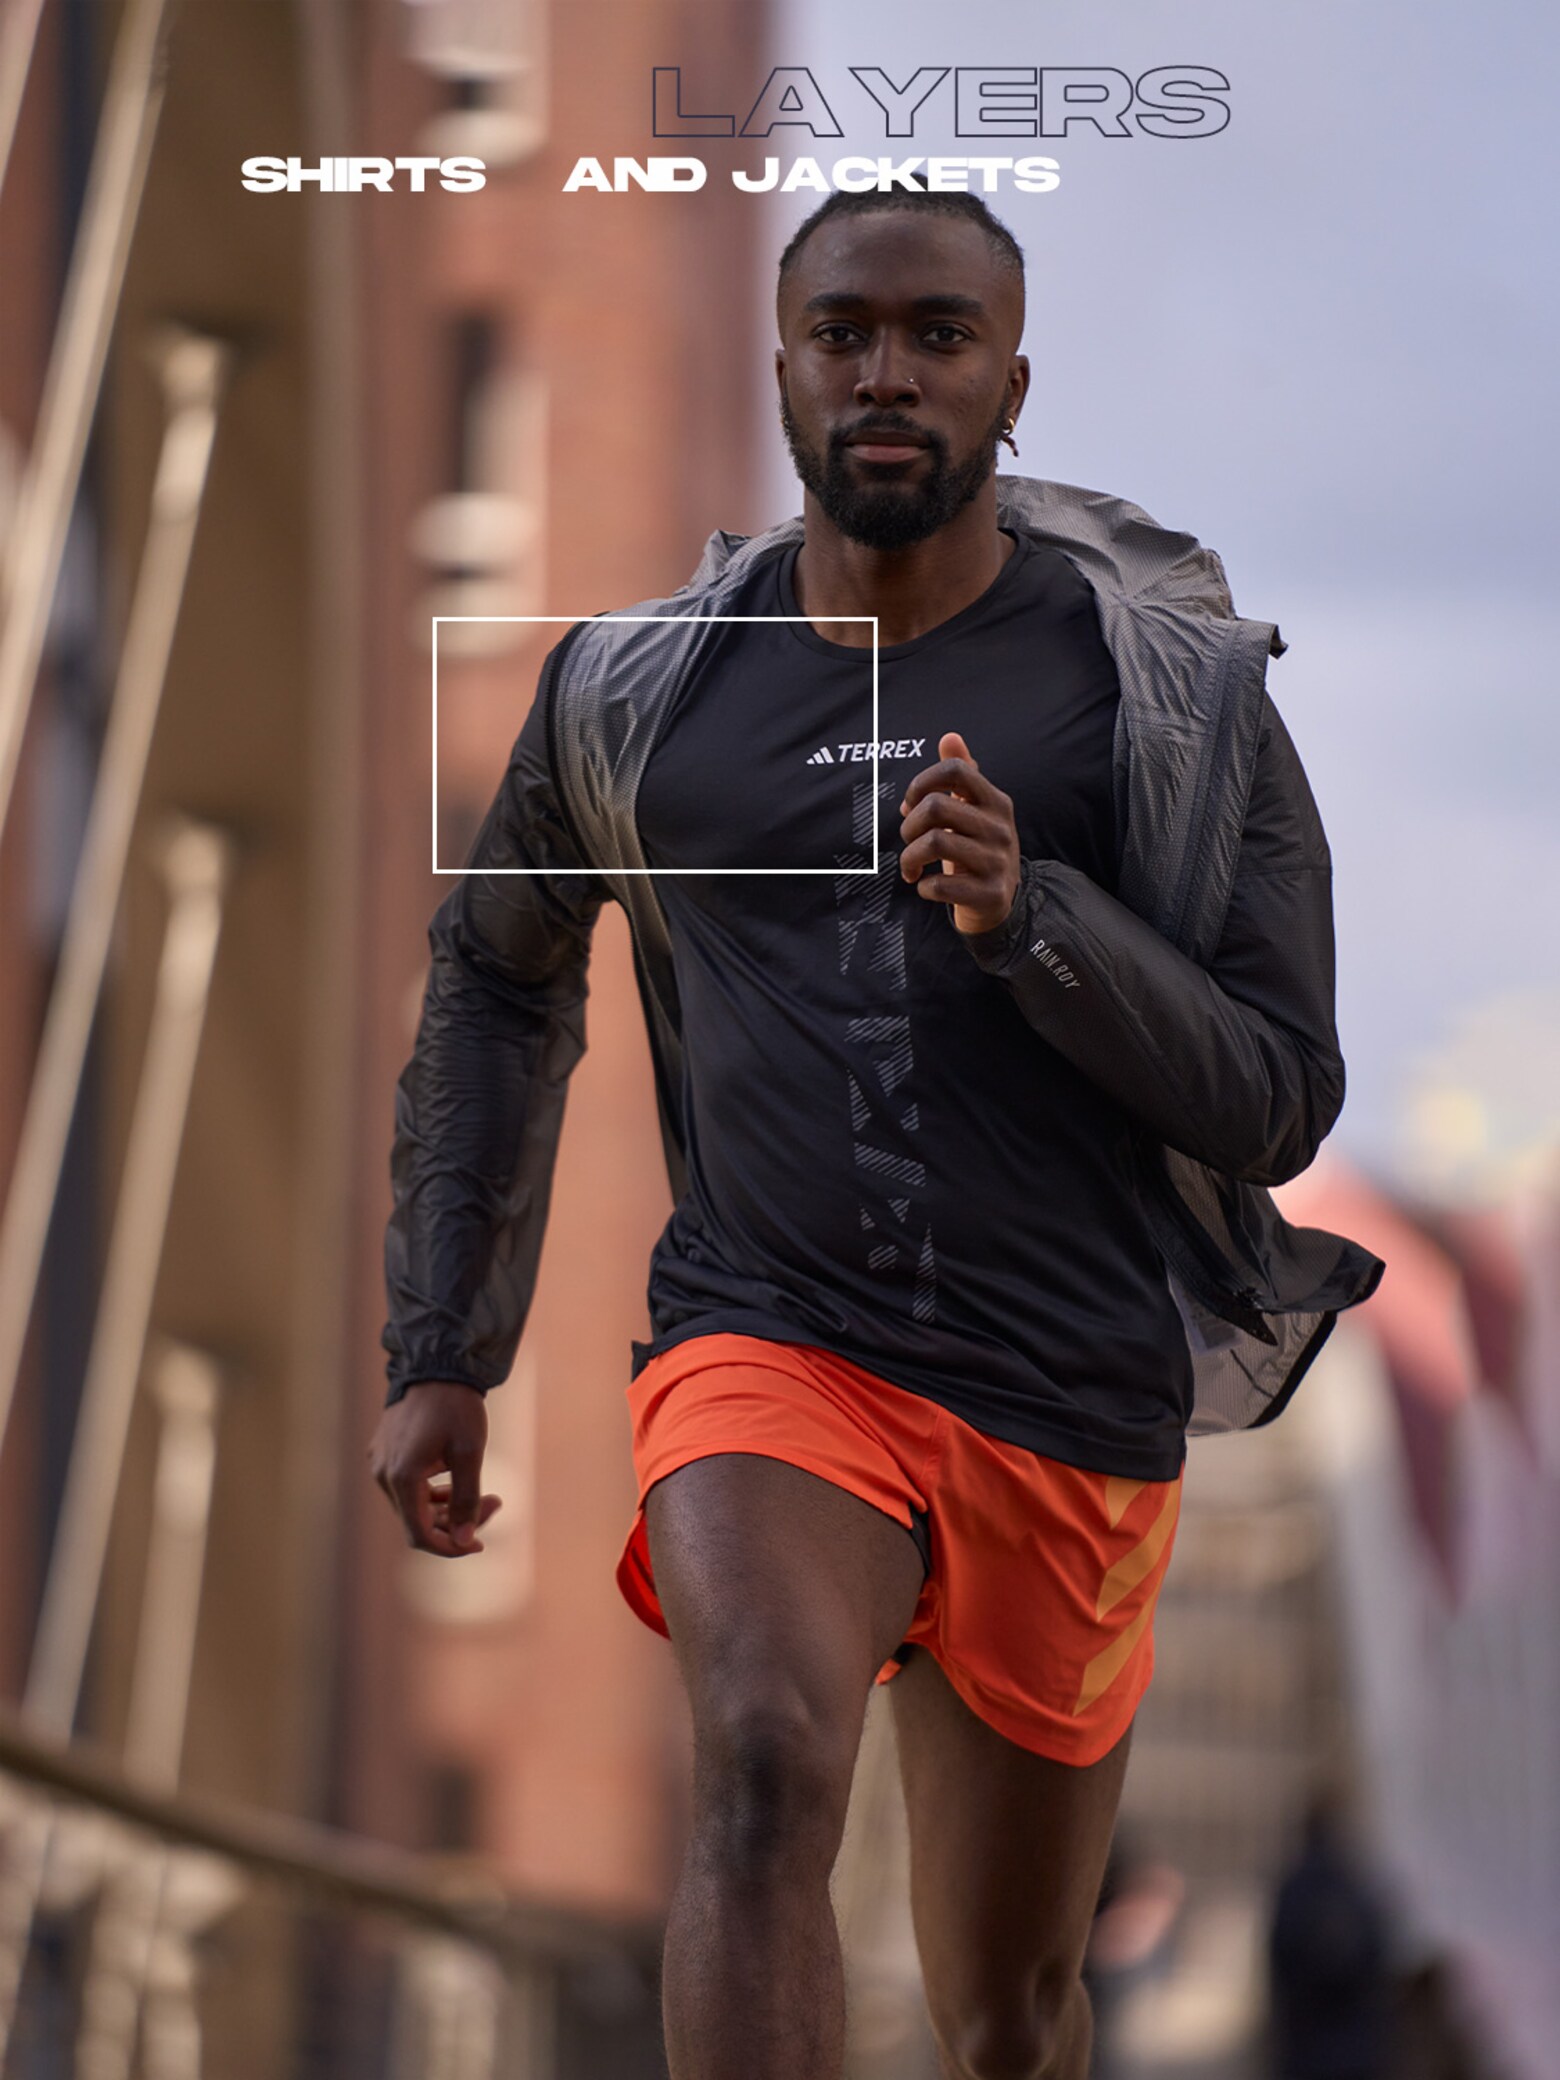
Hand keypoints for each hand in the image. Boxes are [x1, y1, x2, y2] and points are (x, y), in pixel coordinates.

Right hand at [367, 1383, 502, 1556]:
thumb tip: (466, 1541)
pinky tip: (456, 1485)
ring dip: (447, 1510)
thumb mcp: (470, 1453)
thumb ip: (466, 1499)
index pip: (420, 1535)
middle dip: (457, 1523)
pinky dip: (432, 1495)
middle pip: (418, 1522)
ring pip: (413, 1506)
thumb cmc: (456, 1408)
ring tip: (485, 1496)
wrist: (436, 1367)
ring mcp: (380, 1464)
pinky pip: (406, 1488)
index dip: (450, 1547)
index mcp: (401, 1477)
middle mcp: (383, 1475)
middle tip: (494, 1504)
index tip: (480, 1543)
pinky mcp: (383, 1455)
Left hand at [898, 732, 1020, 934]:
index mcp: (996, 802)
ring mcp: (997, 862)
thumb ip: (963, 774)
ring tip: (911, 866)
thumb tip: (950, 737)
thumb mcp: (974, 811)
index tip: (911, 803)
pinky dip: (923, 887)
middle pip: (936, 807)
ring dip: (909, 857)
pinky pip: (941, 886)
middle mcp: (1000, 828)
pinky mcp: (990, 894)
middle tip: (909, 839)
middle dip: (909, 825)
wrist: (1000, 903)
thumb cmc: (976, 850)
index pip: (957, 771)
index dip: (922, 782)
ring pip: (934, 843)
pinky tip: (925, 886)